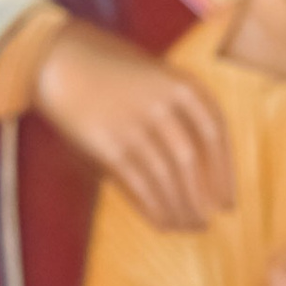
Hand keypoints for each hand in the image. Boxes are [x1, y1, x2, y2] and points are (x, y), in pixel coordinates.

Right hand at [33, 17, 232, 230]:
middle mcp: (162, 105)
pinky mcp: (108, 144)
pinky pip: (139, 185)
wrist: (58, 57)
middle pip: (190, 162)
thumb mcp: (158, 78)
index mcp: (183, 85)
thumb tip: (206, 172)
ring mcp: (134, 124)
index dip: (225, 173)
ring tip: (187, 227)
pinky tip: (163, 224)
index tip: (227, 202)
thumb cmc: (114, 70)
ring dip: (179, 209)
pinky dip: (154, 208)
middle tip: (205, 223)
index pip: (215, 135)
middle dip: (201, 199)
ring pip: (166, 178)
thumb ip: (183, 113)